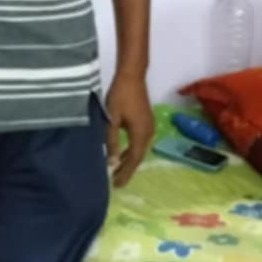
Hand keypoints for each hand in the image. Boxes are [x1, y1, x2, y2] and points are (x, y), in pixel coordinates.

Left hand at [105, 71, 153, 186]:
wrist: (132, 76)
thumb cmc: (120, 96)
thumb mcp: (112, 120)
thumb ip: (112, 141)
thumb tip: (112, 162)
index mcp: (140, 134)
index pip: (133, 160)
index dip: (125, 173)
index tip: (117, 185)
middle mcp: (149, 132)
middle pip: (138, 156)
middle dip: (128, 169)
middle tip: (116, 182)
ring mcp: (150, 126)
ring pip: (140, 149)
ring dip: (130, 160)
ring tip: (118, 170)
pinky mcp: (147, 121)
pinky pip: (141, 141)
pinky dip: (132, 150)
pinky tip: (124, 153)